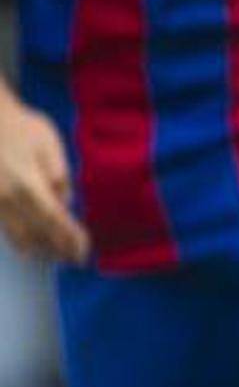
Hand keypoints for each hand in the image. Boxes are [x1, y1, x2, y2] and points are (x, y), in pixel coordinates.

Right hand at [0, 104, 88, 264]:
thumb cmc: (20, 126)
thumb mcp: (49, 145)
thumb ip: (60, 177)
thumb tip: (64, 204)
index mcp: (29, 184)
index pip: (55, 220)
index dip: (70, 239)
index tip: (83, 252)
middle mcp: (8, 198)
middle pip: (36, 233)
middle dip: (57, 249)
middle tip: (75, 260)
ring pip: (16, 235)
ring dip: (39, 248)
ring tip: (56, 256)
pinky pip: (4, 227)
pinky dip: (20, 239)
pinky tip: (31, 245)